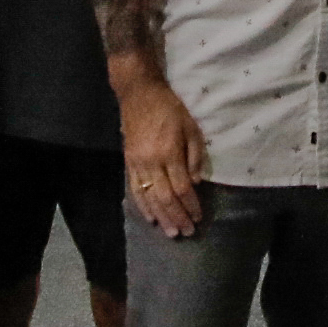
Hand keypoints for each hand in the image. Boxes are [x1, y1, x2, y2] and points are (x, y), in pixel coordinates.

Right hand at [118, 74, 210, 237]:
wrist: (139, 94)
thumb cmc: (170, 108)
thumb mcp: (191, 126)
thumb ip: (195, 155)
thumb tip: (195, 182)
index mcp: (169, 152)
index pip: (181, 187)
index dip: (191, 205)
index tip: (199, 217)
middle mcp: (151, 162)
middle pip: (165, 197)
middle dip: (178, 217)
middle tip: (187, 232)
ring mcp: (137, 164)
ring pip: (149, 198)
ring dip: (162, 217)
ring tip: (171, 232)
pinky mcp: (128, 163)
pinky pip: (135, 190)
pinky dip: (143, 207)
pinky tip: (151, 218)